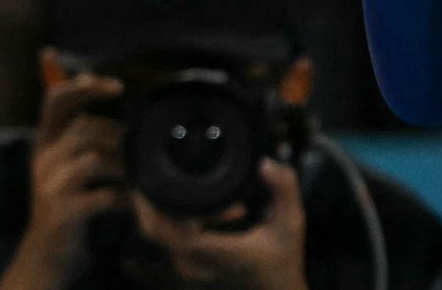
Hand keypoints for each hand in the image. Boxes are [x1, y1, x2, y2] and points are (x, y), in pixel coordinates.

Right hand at [0, 70, 127, 289]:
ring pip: (94, 159)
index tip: (116, 85)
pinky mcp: (63, 212)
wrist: (46, 255)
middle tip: (139, 149)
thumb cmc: (66, 202)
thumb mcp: (65, 165)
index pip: (56, 100)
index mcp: (44, 143)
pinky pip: (103, 195)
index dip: (83, 87)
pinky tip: (133, 202)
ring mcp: (50, 186)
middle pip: (84, 129)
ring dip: (124, 166)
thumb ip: (81, 134)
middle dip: (118, 136)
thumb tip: (108, 95)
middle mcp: (43, 160)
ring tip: (140, 176)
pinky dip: (124, 197)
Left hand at [131, 159, 306, 289]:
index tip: (150, 179)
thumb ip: (285, 189)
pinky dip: (181, 215)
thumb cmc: (282, 256)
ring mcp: (191, 264)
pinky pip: (172, 235)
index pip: (172, 233)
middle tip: (154, 166)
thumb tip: (266, 163)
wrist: (277, 288)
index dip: (155, 208)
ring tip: (182, 179)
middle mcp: (198, 261)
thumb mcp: (291, 221)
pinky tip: (214, 206)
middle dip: (149, 200)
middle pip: (155, 231)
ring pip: (161, 232)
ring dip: (167, 206)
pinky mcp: (190, 261)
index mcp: (218, 252)